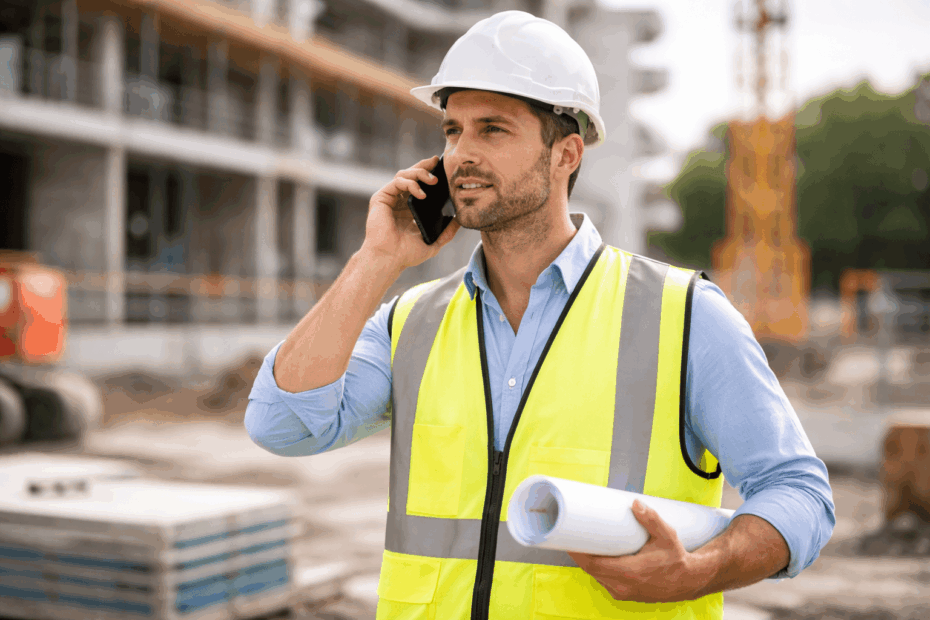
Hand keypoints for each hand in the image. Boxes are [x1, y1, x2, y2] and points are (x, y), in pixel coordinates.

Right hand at [362, 155, 460, 269]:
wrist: (389, 259)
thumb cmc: (407, 254)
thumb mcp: (434, 242)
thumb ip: (447, 232)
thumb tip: (460, 220)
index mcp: (408, 209)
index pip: (419, 184)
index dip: (429, 173)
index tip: (442, 167)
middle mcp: (398, 201)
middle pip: (410, 175)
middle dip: (424, 166)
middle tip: (437, 163)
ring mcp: (389, 199)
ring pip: (403, 174)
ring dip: (419, 173)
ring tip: (433, 180)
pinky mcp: (381, 198)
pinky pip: (397, 182)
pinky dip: (410, 184)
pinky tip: (422, 193)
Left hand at [567, 500, 710, 603]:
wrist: (690, 580)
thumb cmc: (677, 559)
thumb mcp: (666, 536)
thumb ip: (651, 519)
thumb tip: (635, 504)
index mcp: (629, 572)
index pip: (593, 564)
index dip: (578, 552)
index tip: (569, 538)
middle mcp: (623, 586)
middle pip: (591, 569)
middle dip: (580, 553)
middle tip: (573, 534)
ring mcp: (623, 592)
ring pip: (597, 576)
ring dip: (588, 562)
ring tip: (583, 542)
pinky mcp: (625, 594)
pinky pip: (604, 581)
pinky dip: (598, 569)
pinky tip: (596, 557)